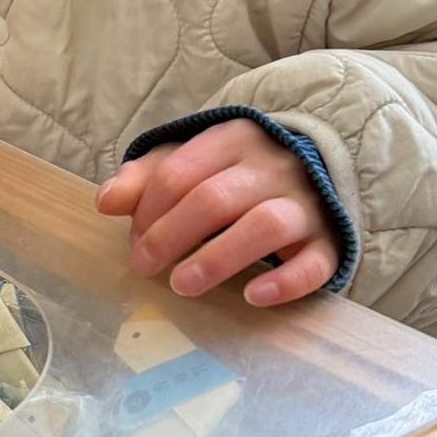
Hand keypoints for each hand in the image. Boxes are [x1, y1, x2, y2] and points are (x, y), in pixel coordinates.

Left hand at [96, 118, 340, 306]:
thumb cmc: (242, 171)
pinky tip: (252, 296)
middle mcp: (273, 167)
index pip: (179, 173)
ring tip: (183, 285)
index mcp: (234, 140)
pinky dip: (285, 282)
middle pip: (214, 199)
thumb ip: (149, 177)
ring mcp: (307, 203)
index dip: (148, 210)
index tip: (135, 240)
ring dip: (218, 258)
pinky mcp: (330, 241)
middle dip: (170, 236)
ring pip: (265, 225)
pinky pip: (314, 263)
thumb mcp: (195, 161)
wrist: (328, 163)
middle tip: (144, 266)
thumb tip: (107, 201)